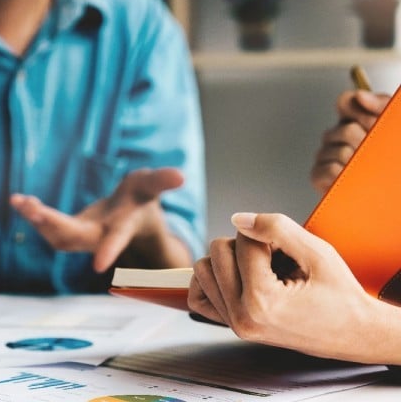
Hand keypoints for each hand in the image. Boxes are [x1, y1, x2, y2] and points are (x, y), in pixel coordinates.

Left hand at [10, 167, 190, 272]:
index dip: (110, 250)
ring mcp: (83, 237)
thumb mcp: (151, 185)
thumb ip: (162, 181)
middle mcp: (100, 236)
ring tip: (20, 202)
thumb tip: (181, 176)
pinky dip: (34, 216)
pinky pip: (49, 229)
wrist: (128, 220)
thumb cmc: (139, 200)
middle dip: (54, 224)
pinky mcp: (70, 232)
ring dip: (38, 221)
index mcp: (122, 227)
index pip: (117, 239)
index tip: (98, 266)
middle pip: (75, 237)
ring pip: (58, 237)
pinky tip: (20, 202)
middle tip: (32, 207)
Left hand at [187, 212, 397, 363]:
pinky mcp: (230, 326)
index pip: (243, 241)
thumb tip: (237, 219)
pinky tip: (236, 276)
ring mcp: (233, 324)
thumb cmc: (339, 295)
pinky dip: (212, 279)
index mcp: (262, 300)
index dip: (268, 236)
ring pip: (203, 269)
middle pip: (217, 252)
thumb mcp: (317, 252)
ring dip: (228, 260)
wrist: (353, 332)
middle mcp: (241, 316)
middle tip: (274, 259)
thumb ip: (276, 227)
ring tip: (260, 269)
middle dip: (246, 245)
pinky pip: (199, 295)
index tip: (288, 252)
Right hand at [311, 89, 389, 193]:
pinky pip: (329, 170)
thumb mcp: (395, 126)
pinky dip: (345, 176)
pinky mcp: (318, 176)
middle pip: (346, 129)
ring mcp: (326, 155)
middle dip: (367, 143)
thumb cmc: (392, 158)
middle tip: (379, 153)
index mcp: (354, 120)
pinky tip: (354, 180)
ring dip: (359, 163)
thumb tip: (360, 96)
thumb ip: (381, 104)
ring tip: (369, 170)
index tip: (375, 122)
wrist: (392, 193)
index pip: (345, 101)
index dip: (360, 111)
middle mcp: (337, 136)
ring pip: (340, 152)